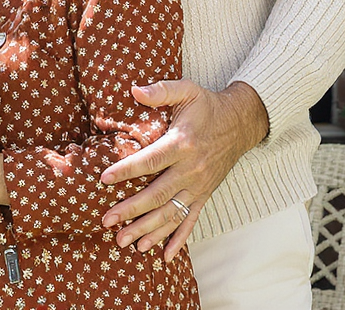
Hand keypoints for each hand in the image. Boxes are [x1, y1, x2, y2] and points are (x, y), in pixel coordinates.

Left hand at [100, 79, 268, 260]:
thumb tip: (134, 90)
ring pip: (171, 213)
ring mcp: (199, 186)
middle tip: (107, 221)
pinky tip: (164, 255)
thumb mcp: (186, 90)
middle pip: (157, 194)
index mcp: (182, 143)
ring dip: (148, 229)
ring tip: (125, 241)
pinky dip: (178, 239)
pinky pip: (191, 221)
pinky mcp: (204, 195)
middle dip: (131, 210)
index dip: (127, 170)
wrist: (240, 123)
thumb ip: (161, 90)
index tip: (104, 179)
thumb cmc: (207, 105)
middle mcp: (191, 169)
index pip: (150, 160)